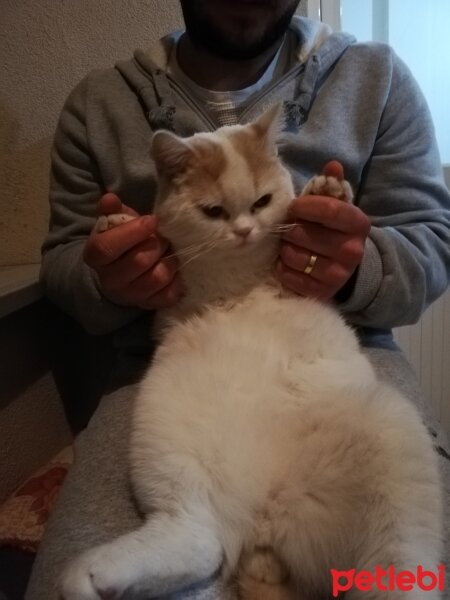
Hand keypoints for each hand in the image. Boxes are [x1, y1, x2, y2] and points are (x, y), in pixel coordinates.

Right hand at [83, 193, 182, 309]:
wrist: (119, 274)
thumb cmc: (120, 242)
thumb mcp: (113, 224)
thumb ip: (111, 211)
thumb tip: (110, 198)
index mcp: (96, 256)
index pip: (108, 246)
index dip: (132, 232)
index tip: (152, 220)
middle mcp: (110, 279)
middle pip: (139, 261)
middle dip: (157, 243)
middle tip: (163, 236)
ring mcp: (130, 295)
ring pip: (157, 278)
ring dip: (169, 260)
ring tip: (169, 251)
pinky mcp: (149, 304)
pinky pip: (169, 295)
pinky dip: (177, 280)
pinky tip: (174, 268)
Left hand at [277, 162, 370, 300]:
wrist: (347, 267)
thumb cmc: (335, 230)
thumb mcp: (338, 207)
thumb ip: (332, 186)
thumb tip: (332, 164)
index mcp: (358, 224)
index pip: (328, 209)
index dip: (304, 205)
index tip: (294, 206)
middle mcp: (352, 251)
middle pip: (305, 234)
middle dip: (290, 228)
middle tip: (288, 227)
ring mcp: (338, 274)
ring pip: (294, 255)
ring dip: (285, 248)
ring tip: (288, 245)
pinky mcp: (321, 292)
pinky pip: (289, 275)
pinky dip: (283, 268)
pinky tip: (287, 262)